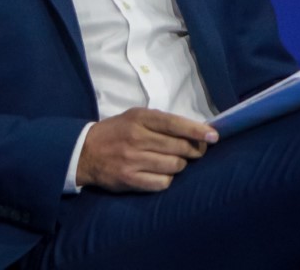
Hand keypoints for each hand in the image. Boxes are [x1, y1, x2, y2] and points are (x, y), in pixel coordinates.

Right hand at [76, 107, 218, 191]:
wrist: (85, 151)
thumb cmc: (118, 131)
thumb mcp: (136, 117)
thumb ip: (163, 122)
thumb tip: (196, 130)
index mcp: (140, 118)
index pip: (175, 124)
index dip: (197, 131)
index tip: (214, 136)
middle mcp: (136, 138)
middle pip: (179, 147)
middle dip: (193, 150)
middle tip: (196, 152)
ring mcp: (132, 160)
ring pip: (174, 166)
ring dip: (180, 165)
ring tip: (174, 162)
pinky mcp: (129, 179)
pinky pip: (162, 183)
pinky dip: (167, 179)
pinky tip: (162, 174)